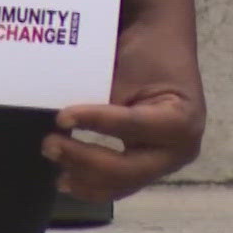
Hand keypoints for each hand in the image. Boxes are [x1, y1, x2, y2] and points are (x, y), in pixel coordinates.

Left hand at [43, 15, 203, 201]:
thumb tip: (63, 123)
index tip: (61, 117)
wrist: (165, 48)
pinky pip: (120, 184)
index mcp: (182, 120)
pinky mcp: (148, 168)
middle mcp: (179, 151)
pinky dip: (92, 184)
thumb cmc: (150, 53)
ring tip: (53, 158)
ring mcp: (164, 164)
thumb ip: (102, 100)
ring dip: (83, 177)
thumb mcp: (129, 69)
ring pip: (121, 184)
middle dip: (84, 160)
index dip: (95, 123)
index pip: (132, 125)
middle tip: (50, 144)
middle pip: (128, 169)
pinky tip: (66, 179)